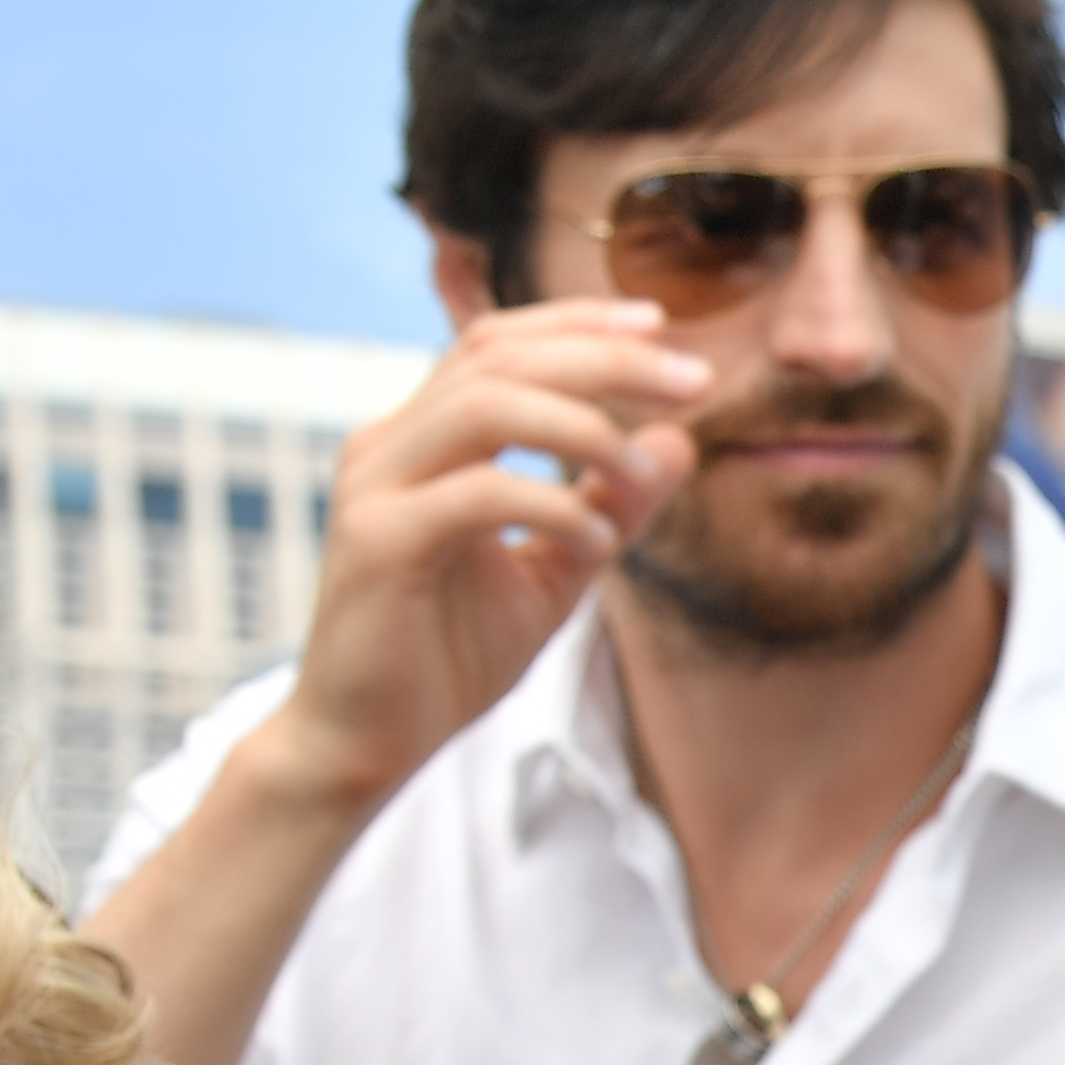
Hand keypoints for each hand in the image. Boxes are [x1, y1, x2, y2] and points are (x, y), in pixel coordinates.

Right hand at [235, 301, 711, 829]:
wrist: (368, 740)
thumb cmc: (449, 656)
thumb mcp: (556, 571)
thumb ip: (611, 503)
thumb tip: (679, 441)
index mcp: (424, 440)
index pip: (497, 344)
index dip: (578, 324)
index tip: (662, 325)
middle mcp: (390, 445)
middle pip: (499, 358)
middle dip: (606, 359)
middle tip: (696, 379)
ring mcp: (375, 487)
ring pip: (485, 407)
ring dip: (585, 428)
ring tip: (646, 474)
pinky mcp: (376, 540)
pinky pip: (476, 494)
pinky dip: (551, 507)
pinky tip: (598, 545)